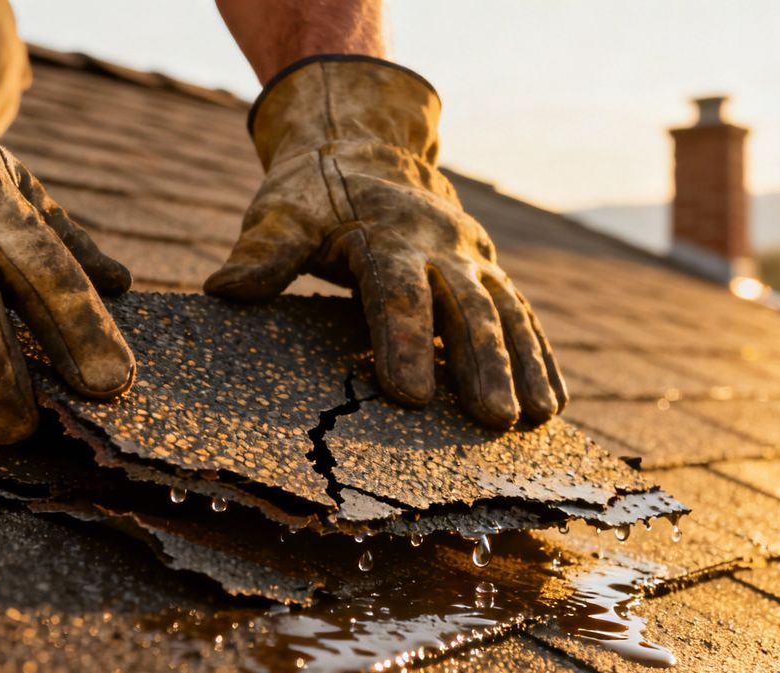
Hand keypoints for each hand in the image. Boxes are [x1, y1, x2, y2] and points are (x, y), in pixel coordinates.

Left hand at [205, 56, 565, 428]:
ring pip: (506, 312)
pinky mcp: (488, 272)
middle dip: (481, 364)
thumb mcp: (282, 211)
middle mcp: (440, 246)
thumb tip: (226, 289)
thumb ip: (263, 252)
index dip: (402, 341)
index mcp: (385, 233)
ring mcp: (471, 258)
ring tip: (536, 420)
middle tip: (492, 419)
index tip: (408, 394)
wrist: (366, 144)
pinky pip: (521, 314)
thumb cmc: (315, 192)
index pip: (396, 291)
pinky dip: (539, 356)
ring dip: (524, 366)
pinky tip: (553, 402)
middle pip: (466, 307)